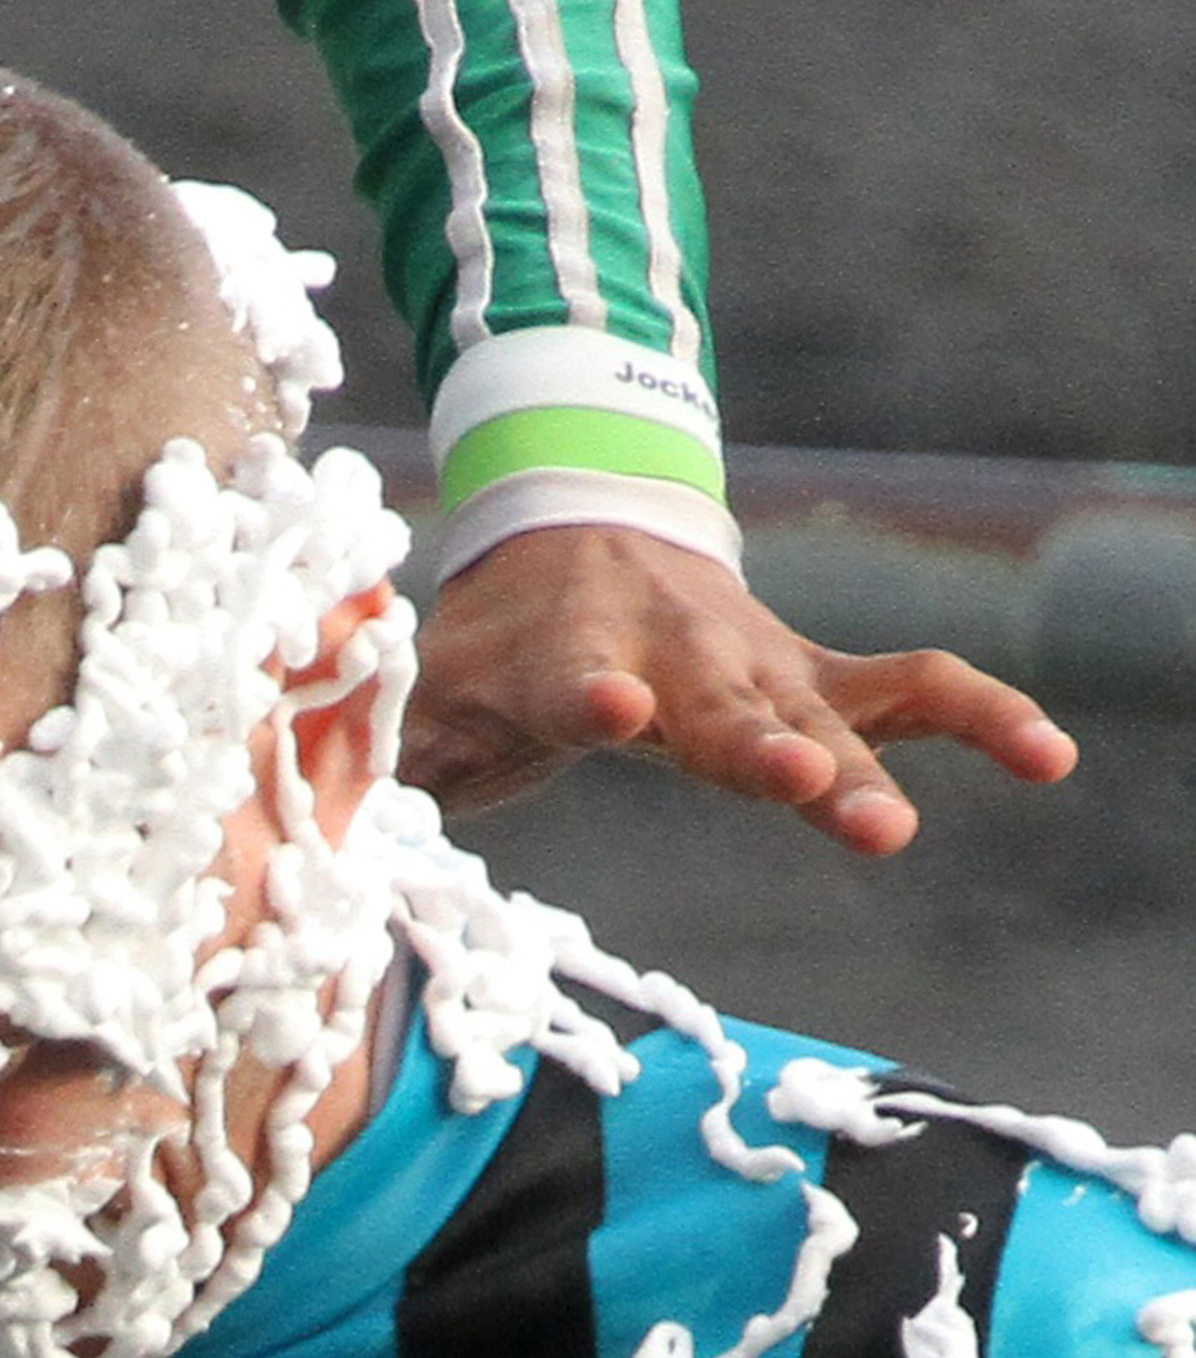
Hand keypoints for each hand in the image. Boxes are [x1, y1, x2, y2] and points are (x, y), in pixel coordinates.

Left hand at [403, 523, 1075, 854]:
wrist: (571, 529)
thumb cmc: (486, 645)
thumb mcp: (421, 689)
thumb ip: (385, 747)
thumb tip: (305, 809)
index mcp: (560, 657)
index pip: (572, 684)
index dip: (590, 698)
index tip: (613, 710)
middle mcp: (668, 656)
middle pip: (717, 711)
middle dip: (759, 752)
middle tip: (802, 792)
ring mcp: (752, 666)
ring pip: (817, 713)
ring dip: (858, 765)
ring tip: (899, 827)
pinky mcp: (815, 676)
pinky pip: (909, 692)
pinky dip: (979, 717)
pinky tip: (1051, 758)